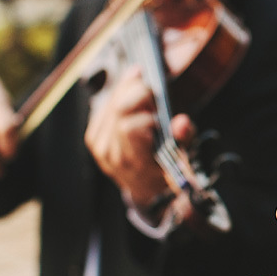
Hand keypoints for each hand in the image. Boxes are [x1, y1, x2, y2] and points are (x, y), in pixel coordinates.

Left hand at [84, 66, 170, 205]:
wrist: (143, 184)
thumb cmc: (165, 165)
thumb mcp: (181, 154)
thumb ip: (183, 137)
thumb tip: (182, 122)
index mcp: (134, 161)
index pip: (129, 128)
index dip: (146, 114)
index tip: (160, 113)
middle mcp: (111, 154)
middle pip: (119, 109)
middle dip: (140, 94)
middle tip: (156, 94)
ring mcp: (98, 145)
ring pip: (111, 102)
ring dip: (130, 91)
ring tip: (147, 94)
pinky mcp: (93, 135)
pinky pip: (104, 105)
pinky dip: (120, 94)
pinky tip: (133, 95)